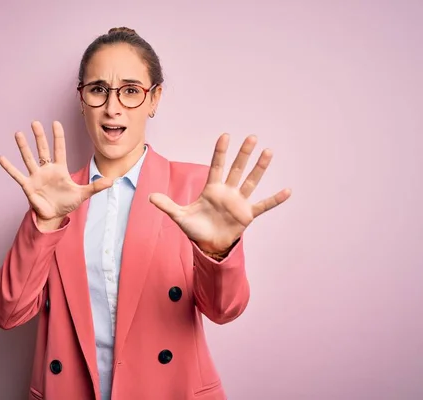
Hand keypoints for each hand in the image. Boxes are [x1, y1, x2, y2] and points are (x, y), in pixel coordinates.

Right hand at [0, 121, 112, 228]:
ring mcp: (36, 176)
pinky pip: (17, 175)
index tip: (55, 123)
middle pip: (42, 150)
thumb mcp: (83, 194)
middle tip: (35, 122)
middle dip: (39, 137)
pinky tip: (1, 158)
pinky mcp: (28, 186)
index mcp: (60, 169)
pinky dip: (9, 167)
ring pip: (29, 158)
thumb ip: (96, 186)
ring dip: (23, 147)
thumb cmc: (67, 203)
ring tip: (18, 134)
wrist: (54, 216)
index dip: (58, 137)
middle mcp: (47, 169)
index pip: (59, 149)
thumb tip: (112, 181)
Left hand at [149, 134, 290, 252]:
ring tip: (268, 152)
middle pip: (237, 169)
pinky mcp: (247, 215)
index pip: (217, 166)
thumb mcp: (180, 217)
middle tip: (252, 137)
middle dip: (244, 153)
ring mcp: (239, 202)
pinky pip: (263, 205)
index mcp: (212, 189)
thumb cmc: (196, 228)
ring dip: (260, 168)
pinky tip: (287, 191)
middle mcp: (228, 192)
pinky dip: (275, 200)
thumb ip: (167, 205)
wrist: (209, 245)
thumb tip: (149, 196)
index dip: (220, 152)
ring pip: (251, 181)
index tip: (225, 136)